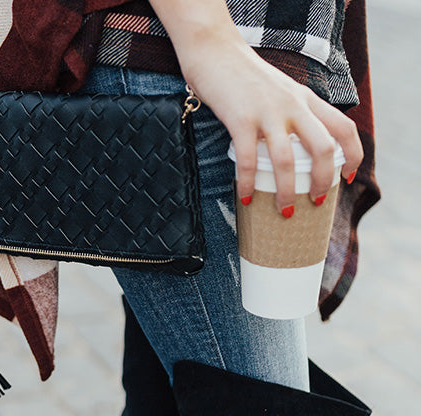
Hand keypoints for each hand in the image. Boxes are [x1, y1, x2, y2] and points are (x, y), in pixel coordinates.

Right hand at [181, 34, 363, 212]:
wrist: (215, 51)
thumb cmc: (246, 78)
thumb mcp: (282, 91)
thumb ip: (294, 113)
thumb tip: (299, 150)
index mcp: (307, 99)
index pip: (344, 128)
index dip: (352, 156)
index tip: (347, 178)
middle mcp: (293, 105)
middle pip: (323, 149)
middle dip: (323, 181)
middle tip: (317, 202)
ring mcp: (267, 112)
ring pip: (287, 161)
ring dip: (287, 192)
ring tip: (285, 211)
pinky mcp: (241, 119)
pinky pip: (248, 160)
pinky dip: (247, 183)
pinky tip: (246, 197)